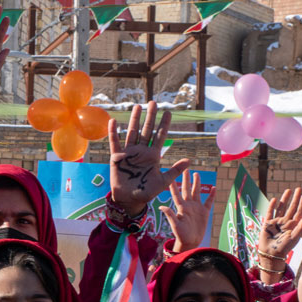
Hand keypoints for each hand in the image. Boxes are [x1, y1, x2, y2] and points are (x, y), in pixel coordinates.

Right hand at [108, 102, 189, 216]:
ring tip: (137, 107)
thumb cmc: (147, 191)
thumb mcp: (164, 181)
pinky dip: (113, 132)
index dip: (164, 124)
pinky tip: (113, 121)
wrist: (130, 199)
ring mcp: (129, 152)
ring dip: (134, 120)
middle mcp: (141, 151)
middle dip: (150, 116)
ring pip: (132, 132)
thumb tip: (189, 161)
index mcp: (153, 155)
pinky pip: (114, 142)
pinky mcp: (117, 157)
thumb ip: (174, 170)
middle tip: (153, 102)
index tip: (169, 112)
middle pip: (147, 130)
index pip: (160, 136)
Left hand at [159, 171, 214, 252]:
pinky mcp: (204, 212)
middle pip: (187, 189)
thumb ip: (170, 215)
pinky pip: (209, 202)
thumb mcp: (175, 225)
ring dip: (197, 184)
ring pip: (197, 192)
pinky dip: (211, 195)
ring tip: (197, 174)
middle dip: (186, 179)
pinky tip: (214, 188)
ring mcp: (196, 208)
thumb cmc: (181, 234)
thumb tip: (162, 207)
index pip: (176, 193)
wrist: (190, 242)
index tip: (171, 175)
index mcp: (181, 207)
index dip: (174, 185)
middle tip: (186, 169)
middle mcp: (188, 205)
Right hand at [257, 187, 301, 284]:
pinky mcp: (267, 223)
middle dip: (295, 198)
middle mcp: (286, 222)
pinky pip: (270, 213)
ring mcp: (276, 222)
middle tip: (299, 188)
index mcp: (294, 225)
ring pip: (281, 208)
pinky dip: (272, 206)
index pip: (299, 212)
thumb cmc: (284, 248)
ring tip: (289, 190)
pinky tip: (275, 200)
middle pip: (291, 208)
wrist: (271, 254)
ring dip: (285, 199)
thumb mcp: (295, 238)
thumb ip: (301, 227)